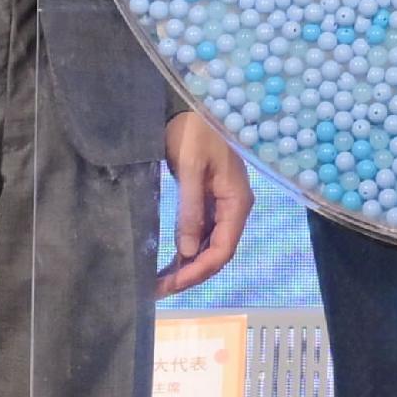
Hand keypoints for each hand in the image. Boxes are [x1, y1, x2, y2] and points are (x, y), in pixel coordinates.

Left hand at [157, 111, 251, 294]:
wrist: (194, 105)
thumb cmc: (195, 132)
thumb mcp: (190, 168)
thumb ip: (191, 209)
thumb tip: (188, 250)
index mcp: (237, 202)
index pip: (223, 249)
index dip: (198, 271)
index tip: (172, 284)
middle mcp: (234, 208)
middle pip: (217, 253)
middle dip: (191, 274)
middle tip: (158, 290)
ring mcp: (223, 205)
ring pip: (209, 246)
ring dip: (188, 265)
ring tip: (160, 281)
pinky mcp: (209, 201)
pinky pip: (202, 233)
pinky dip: (187, 249)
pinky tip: (170, 260)